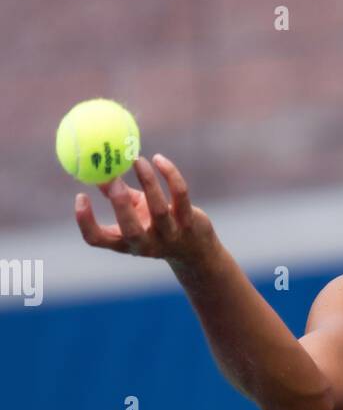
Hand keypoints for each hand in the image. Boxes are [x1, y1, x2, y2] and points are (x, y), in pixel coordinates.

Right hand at [74, 153, 215, 262]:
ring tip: (137, 159)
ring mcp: (170, 236)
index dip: (85, 222)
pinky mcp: (190, 223)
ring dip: (147, 181)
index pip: (97, 239)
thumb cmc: (157, 226)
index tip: (80, 196)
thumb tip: (97, 170)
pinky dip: (170, 175)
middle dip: (120, 204)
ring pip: (158, 209)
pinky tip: (159, 160)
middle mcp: (146, 244)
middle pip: (130, 231)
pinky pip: (180, 196)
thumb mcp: (135, 212)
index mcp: (125, 243)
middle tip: (112, 178)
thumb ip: (117, 194)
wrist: (196, 250)